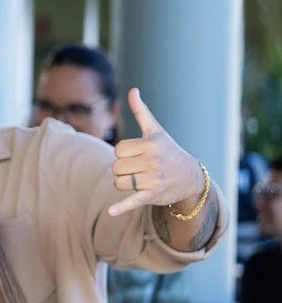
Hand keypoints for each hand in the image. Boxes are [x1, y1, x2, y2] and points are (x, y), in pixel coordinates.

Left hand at [108, 88, 206, 216]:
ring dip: (124, 183)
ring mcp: (154, 179)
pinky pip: (132, 201)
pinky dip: (122, 207)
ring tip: (140, 179)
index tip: (137, 155)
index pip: (118, 150)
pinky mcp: (152, 195)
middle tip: (139, 168)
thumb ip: (141, 112)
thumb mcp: (156, 131)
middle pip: (115, 167)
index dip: (123, 154)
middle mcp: (153, 161)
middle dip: (123, 169)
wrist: (190, 178)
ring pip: (118, 182)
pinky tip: (111, 212)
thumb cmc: (168, 151)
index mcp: (151, 144)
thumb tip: (133, 90)